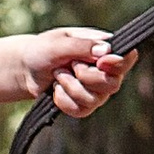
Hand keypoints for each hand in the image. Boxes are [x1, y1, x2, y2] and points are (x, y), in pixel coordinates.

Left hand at [19, 26, 133, 120]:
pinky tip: (56, 90)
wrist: (26, 68)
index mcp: (103, 49)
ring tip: (58, 75)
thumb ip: (82, 46)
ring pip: (95, 100)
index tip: (100, 62)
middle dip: (85, 77)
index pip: (126, 58)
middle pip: (112, 84)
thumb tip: (106, 51)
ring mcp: (96, 90)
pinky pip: (81, 111)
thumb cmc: (43, 49)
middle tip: (70, 65)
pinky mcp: (84, 105)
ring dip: (70, 87)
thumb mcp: (58, 43)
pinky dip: (64, 101)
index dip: (118, 64)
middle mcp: (105, 71)